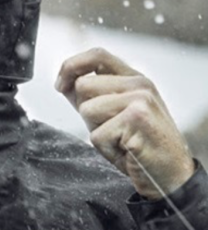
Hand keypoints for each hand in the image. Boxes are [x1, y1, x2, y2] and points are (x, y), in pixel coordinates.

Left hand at [55, 48, 194, 199]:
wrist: (169, 175)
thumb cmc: (139, 146)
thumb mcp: (113, 114)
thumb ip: (92, 96)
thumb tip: (63, 81)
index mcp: (134, 79)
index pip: (97, 54)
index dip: (71, 66)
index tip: (59, 85)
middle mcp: (140, 84)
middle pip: (83, 85)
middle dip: (86, 113)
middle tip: (112, 129)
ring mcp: (140, 99)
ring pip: (86, 109)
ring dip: (96, 131)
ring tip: (120, 140)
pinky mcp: (136, 118)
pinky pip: (96, 134)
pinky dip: (106, 149)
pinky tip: (126, 150)